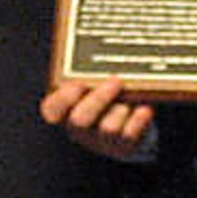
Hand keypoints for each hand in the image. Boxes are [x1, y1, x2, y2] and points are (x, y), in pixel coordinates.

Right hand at [41, 76, 155, 159]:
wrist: (129, 127)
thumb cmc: (107, 98)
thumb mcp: (95, 85)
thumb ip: (93, 74)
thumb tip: (103, 50)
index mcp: (65, 111)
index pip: (52, 109)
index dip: (63, 98)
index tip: (79, 84)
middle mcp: (79, 130)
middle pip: (80, 120)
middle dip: (98, 99)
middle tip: (116, 81)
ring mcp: (100, 142)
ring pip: (107, 128)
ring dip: (120, 110)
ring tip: (130, 98)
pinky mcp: (122, 148)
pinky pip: (129, 136)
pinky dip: (138, 121)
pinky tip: (145, 110)